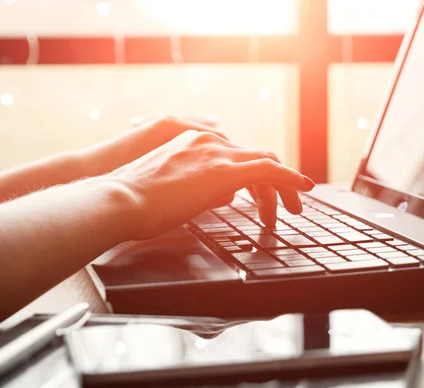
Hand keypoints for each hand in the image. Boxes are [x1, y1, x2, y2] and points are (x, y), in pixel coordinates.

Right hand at [86, 115, 300, 226]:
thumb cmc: (136, 203)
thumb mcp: (171, 191)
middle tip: (284, 206)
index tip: (261, 194)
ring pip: (265, 162)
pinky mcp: (225, 169)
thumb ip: (199, 188)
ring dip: (283, 186)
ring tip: (292, 209)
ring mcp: (216, 153)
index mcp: (192, 143)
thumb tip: (225, 196)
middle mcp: (207, 142)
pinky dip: (290, 177)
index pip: (234, 154)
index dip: (253, 175)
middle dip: (274, 181)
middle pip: (254, 156)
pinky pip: (270, 168)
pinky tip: (303, 188)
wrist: (120, 200)